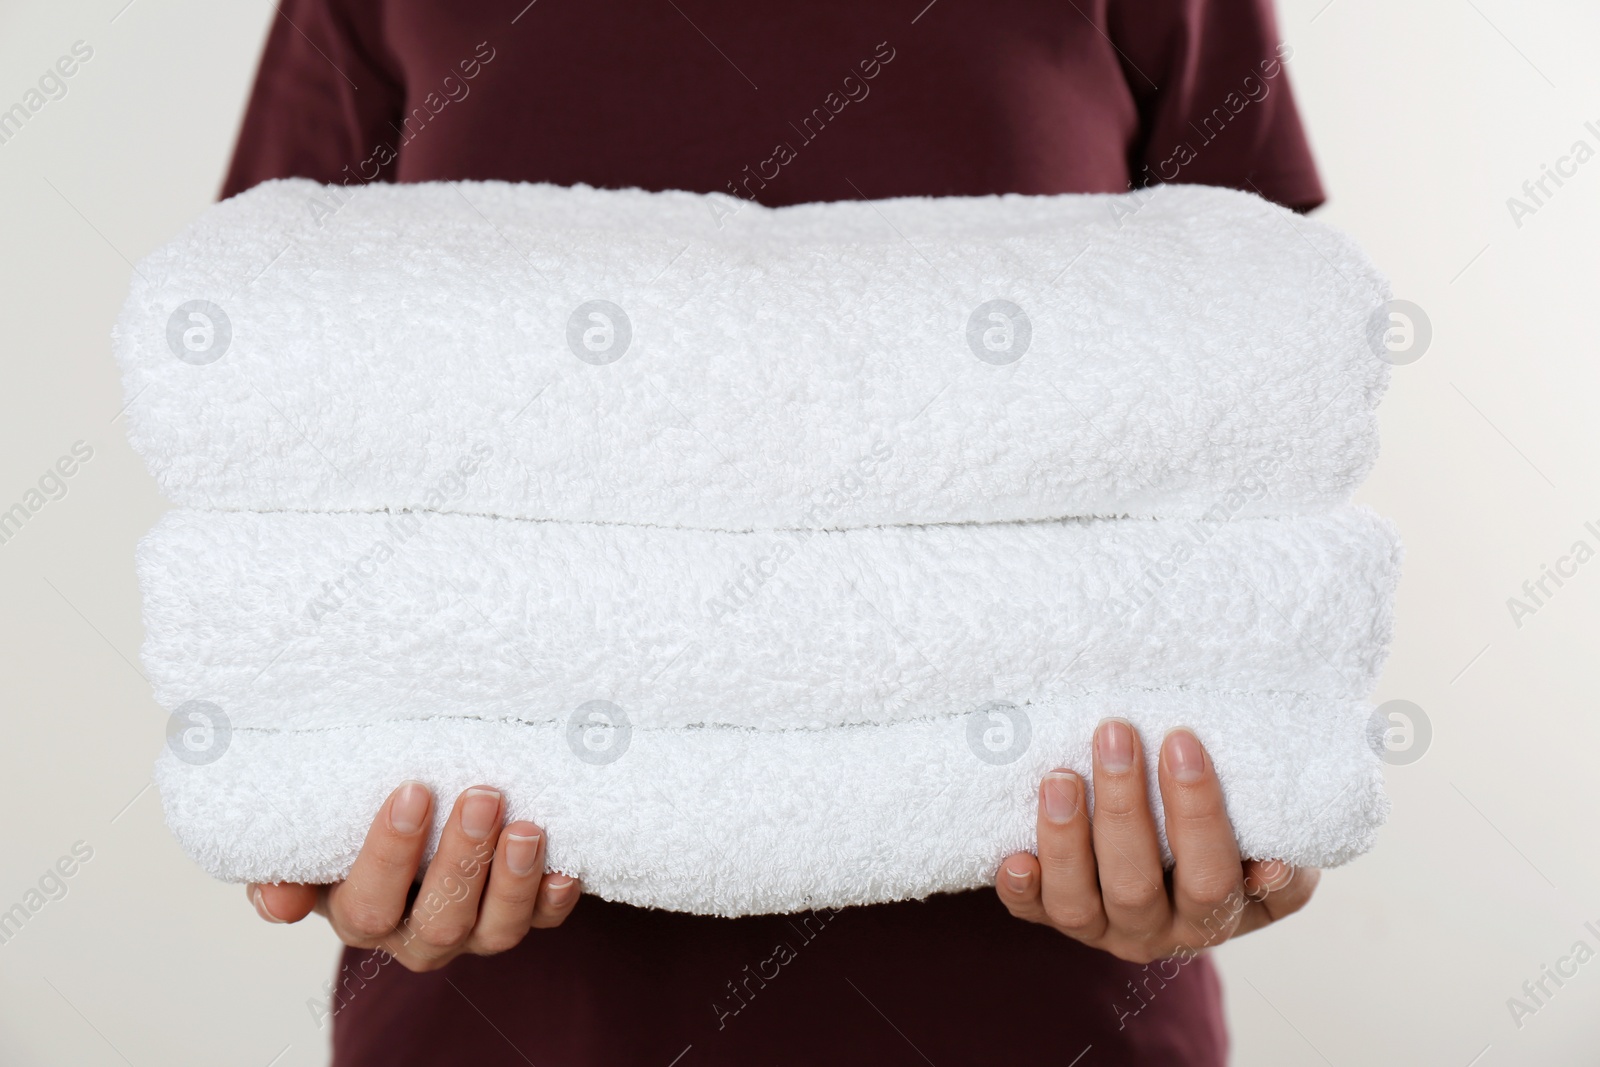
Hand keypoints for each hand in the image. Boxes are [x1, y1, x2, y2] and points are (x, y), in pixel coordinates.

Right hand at [246, 782, 580, 971]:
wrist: (415, 823)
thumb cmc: (355, 829)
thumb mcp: (314, 846)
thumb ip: (289, 867)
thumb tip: (276, 901)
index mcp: (362, 915)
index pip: (369, 903)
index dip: (390, 854)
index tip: (412, 791)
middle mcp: (417, 935)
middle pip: (440, 921)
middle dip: (463, 860)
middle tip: (482, 796)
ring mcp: (472, 932)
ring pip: (495, 930)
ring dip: (513, 880)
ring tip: (527, 827)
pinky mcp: (517, 918)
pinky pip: (541, 921)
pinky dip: (554, 898)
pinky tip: (566, 867)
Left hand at [995, 719, 1316, 962]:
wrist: (1178, 863)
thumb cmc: (1232, 834)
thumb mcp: (1265, 837)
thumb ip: (1273, 840)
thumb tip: (1269, 860)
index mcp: (1221, 914)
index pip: (1214, 877)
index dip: (1199, 815)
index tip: (1182, 742)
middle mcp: (1162, 932)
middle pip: (1137, 884)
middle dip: (1123, 806)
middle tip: (1114, 734)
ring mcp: (1105, 928)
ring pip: (1079, 902)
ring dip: (1066, 839)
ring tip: (1059, 776)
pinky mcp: (1055, 917)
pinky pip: (1033, 913)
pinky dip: (1021, 888)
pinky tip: (1012, 855)